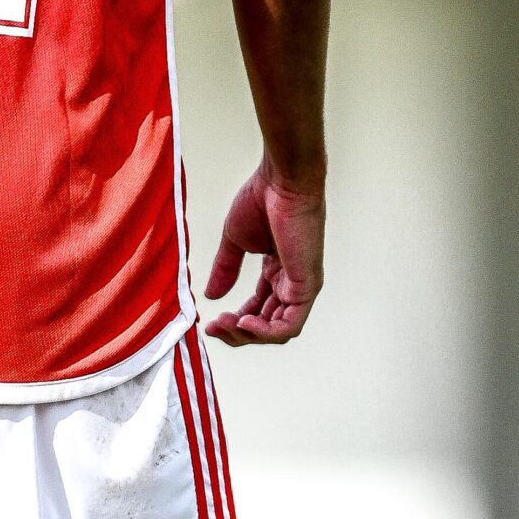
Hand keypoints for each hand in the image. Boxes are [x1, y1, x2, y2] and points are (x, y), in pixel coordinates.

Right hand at [204, 164, 323, 345]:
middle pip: (266, 325)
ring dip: (248, 335)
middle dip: (237, 333)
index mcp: (277, 271)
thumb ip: (225, 269)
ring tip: (226, 325)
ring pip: (277, 331)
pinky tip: (244, 323)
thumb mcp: (235, 241)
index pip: (258, 310)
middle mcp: (291, 282)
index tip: (210, 322)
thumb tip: (211, 296)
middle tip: (213, 327)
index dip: (234, 322)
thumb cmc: (262, 200)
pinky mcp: (307, 286)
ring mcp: (301, 286)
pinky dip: (266, 332)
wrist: (280, 182)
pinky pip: (289, 325)